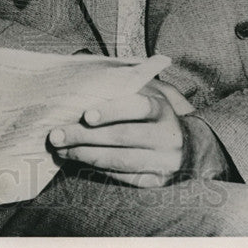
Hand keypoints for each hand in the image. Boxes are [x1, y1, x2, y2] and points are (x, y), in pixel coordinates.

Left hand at [47, 79, 191, 187]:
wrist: (190, 146)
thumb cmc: (156, 113)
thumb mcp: (148, 92)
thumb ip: (124, 83)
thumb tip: (82, 67)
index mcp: (162, 109)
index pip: (138, 108)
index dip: (112, 111)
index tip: (86, 115)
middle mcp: (166, 136)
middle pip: (122, 137)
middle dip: (85, 137)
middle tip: (57, 135)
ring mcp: (163, 161)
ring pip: (120, 161)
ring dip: (86, 155)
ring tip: (62, 150)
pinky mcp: (156, 181)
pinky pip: (123, 177)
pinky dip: (99, 169)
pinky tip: (79, 161)